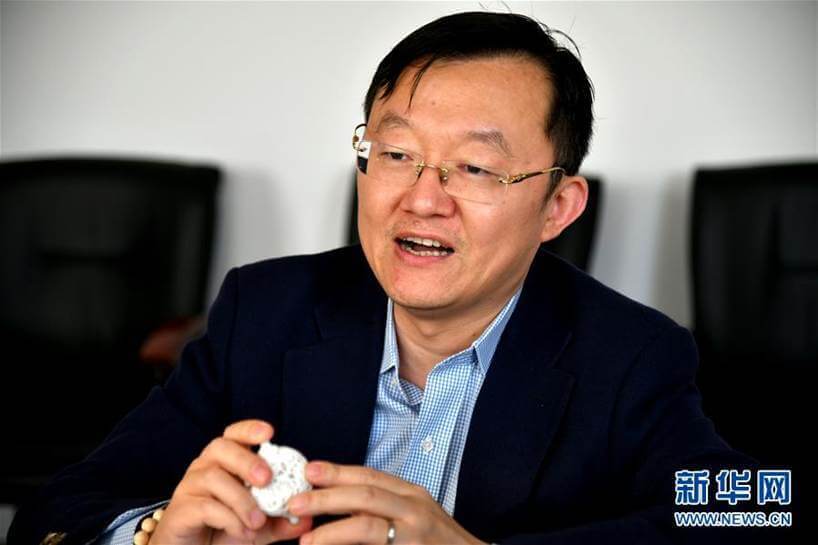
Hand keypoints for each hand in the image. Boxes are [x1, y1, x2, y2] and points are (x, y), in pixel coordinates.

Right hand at [151, 419, 312, 544]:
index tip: (270, 433)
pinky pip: (204, 506)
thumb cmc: (224, 532)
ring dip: (241, 499)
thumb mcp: (259, 527)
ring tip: (258, 522)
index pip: (234, 434)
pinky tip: (243, 532)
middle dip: (247, 460)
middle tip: (267, 480)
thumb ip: (281, 521)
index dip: (250, 430)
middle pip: (221, 447)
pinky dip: (229, 518)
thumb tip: (309, 517)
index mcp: (224, 462)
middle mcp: (204, 467)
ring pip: (213, 478)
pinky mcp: (180, 511)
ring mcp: (189, 487)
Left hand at [286, 461, 485, 544]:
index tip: (309, 470)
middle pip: (365, 495)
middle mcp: (415, 509)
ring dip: (332, 531)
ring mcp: (416, 535)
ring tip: (306, 539)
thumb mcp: (415, 514)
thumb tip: (338, 500)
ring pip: (367, 526)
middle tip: (295, 501)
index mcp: (412, 493)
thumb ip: (383, 505)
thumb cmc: (438, 541)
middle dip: (326, 497)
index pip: (370, 475)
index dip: (337, 472)